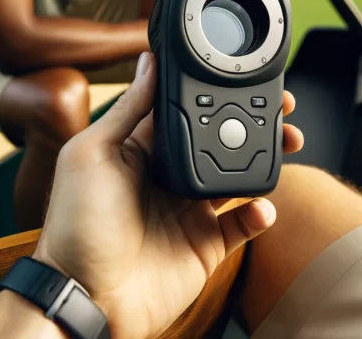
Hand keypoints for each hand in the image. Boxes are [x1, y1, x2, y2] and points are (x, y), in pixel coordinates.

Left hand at [33, 52, 303, 338]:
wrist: (87, 297)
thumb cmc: (74, 228)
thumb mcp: (90, 154)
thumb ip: (127, 110)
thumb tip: (148, 62)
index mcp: (141, 150)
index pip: (186, 111)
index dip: (214, 92)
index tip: (243, 76)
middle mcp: (167, 177)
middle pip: (220, 141)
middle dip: (253, 122)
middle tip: (282, 108)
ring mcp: (189, 212)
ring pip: (238, 178)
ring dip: (265, 160)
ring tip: (287, 145)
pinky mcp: (205, 246)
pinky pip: (243, 225)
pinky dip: (261, 214)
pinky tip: (263, 206)